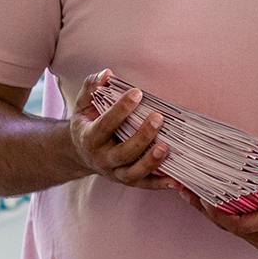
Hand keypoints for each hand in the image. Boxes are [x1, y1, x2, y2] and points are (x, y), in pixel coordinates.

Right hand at [65, 72, 177, 191]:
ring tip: (166, 148)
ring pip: (133, 173)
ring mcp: (115, 173)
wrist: (80, 153)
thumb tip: (107, 73)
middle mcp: (102, 158)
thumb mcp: (84, 104)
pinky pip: (145, 185)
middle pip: (122, 152)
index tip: (138, 92)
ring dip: (150, 162)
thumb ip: (92, 86)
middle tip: (158, 118)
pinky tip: (176, 180)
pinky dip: (160, 184)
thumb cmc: (88, 123)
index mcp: (89, 137)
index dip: (121, 109)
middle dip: (141, 136)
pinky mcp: (127, 181)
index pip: (105, 124)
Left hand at [187, 137, 257, 250]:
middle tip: (187, 192)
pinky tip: (212, 206)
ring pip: (233, 232)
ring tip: (193, 197)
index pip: (238, 223)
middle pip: (229, 228)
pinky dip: (225, 220)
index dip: (216, 213)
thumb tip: (250, 143)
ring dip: (213, 216)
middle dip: (206, 211)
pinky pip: (241, 232)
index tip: (202, 197)